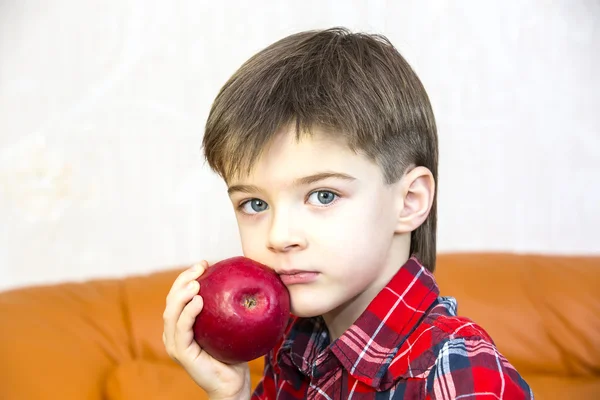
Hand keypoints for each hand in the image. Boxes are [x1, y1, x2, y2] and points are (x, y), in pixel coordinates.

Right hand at [163, 260, 250, 399]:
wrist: (233, 384)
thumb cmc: (235, 354)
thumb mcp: (232, 325)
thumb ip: (231, 306)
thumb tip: (248, 278)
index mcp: (183, 324)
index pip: (179, 295)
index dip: (187, 276)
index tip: (205, 263)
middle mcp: (174, 332)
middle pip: (171, 299)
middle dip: (183, 279)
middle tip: (201, 266)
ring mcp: (175, 343)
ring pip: (171, 312)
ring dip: (181, 294)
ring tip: (197, 281)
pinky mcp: (181, 353)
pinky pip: (182, 329)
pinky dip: (188, 313)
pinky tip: (198, 301)